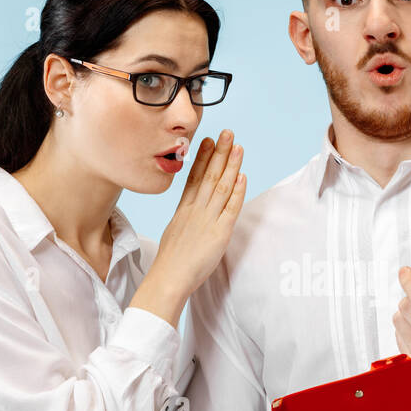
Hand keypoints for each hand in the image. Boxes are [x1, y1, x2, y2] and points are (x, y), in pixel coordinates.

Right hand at [129, 129, 245, 327]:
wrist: (168, 278)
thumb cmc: (169, 264)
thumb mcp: (173, 234)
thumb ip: (184, 221)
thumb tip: (189, 217)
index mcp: (183, 210)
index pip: (194, 178)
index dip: (202, 158)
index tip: (207, 140)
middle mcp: (195, 210)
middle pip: (209, 175)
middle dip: (219, 152)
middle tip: (227, 132)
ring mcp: (207, 219)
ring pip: (221, 186)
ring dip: (230, 164)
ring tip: (237, 145)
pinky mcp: (219, 232)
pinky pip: (231, 208)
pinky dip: (237, 191)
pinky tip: (242, 175)